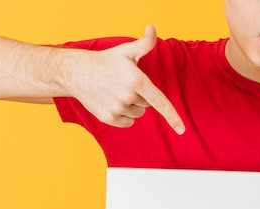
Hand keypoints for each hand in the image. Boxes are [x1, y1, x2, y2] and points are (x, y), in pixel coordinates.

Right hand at [63, 25, 184, 133]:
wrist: (78, 73)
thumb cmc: (106, 61)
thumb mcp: (126, 51)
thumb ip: (145, 43)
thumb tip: (152, 28)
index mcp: (137, 81)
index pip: (160, 102)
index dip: (172, 117)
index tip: (181, 130)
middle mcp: (128, 97)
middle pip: (147, 105)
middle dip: (140, 97)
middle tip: (124, 85)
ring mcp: (117, 109)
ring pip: (137, 114)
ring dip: (131, 106)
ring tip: (116, 92)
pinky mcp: (109, 118)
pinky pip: (127, 123)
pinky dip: (123, 116)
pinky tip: (112, 102)